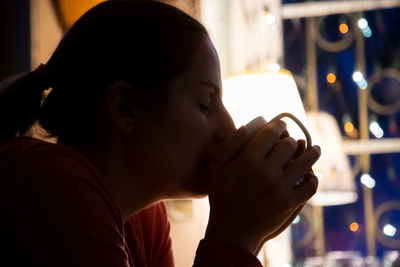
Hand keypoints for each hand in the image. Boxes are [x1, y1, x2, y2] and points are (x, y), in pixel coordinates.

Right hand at [205, 120, 320, 254]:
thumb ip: (230, 145)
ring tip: (315, 150)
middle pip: (289, 145)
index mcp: (248, 160)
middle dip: (290, 139)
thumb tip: (248, 125)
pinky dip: (313, 178)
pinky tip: (310, 174)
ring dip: (312, 153)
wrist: (231, 231)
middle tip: (291, 140)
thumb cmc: (221, 197)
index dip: (278, 126)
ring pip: (305, 162)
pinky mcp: (289, 203)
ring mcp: (280, 188)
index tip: (281, 126)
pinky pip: (310, 185)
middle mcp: (266, 172)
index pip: (271, 133)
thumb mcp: (216, 168)